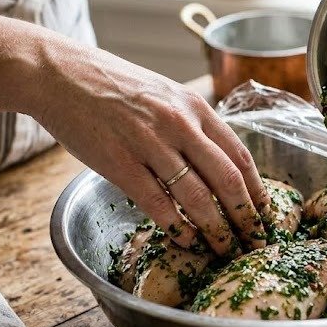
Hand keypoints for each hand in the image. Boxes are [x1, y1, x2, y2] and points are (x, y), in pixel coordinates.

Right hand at [30, 43, 270, 256]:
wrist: (61, 75)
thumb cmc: (113, 87)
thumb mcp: (164, 94)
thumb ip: (191, 125)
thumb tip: (217, 162)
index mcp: (194, 107)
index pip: (240, 155)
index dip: (257, 191)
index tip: (265, 215)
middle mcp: (179, 124)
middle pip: (227, 180)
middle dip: (245, 217)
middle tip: (254, 243)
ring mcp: (150, 144)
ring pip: (197, 197)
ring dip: (215, 230)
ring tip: (224, 250)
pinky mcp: (120, 163)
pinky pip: (157, 203)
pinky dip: (177, 227)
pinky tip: (186, 241)